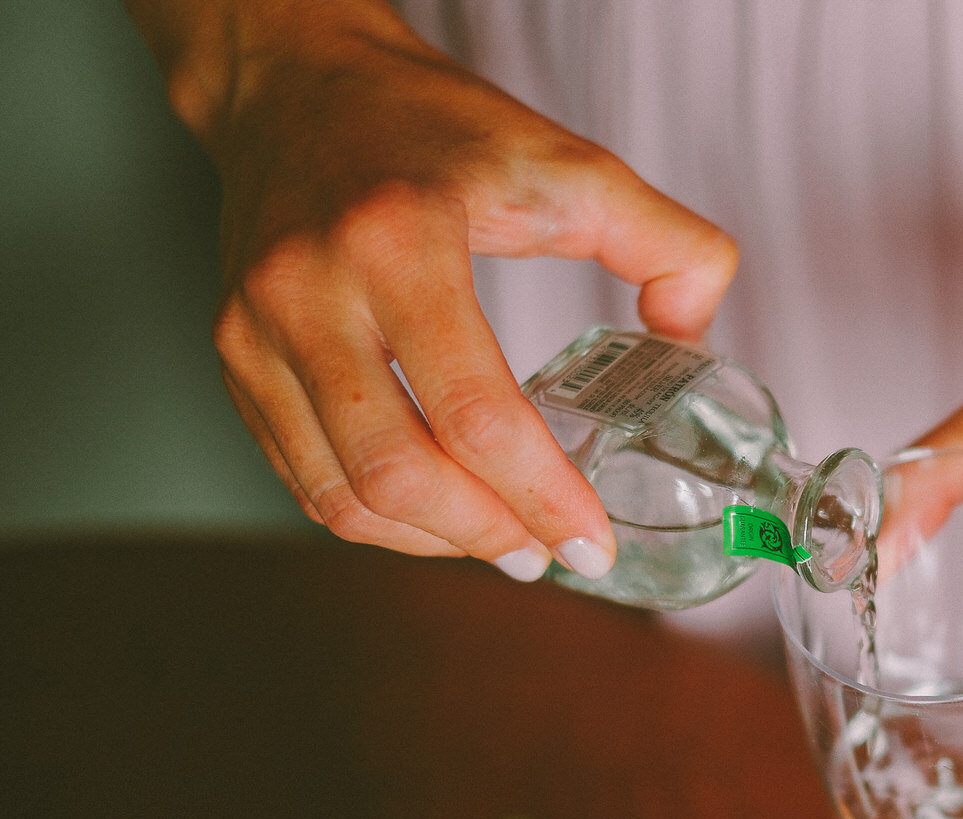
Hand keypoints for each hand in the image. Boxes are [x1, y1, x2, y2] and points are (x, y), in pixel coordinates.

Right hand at [202, 14, 736, 576]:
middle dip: (488, 534)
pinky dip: (376, 517)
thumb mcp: (570, 162)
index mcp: (399, 238)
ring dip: (431, 541)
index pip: (475, 411)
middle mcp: (310, 288)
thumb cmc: (431, 126)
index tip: (592, 543)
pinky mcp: (234, 356)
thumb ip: (666, 243)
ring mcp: (256, 328)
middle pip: (397, 471)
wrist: (297, 84)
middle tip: (547, 555)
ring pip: (340, 493)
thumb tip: (692, 343)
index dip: (543, 497)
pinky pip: (303, 476)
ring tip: (500, 541)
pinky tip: (436, 515)